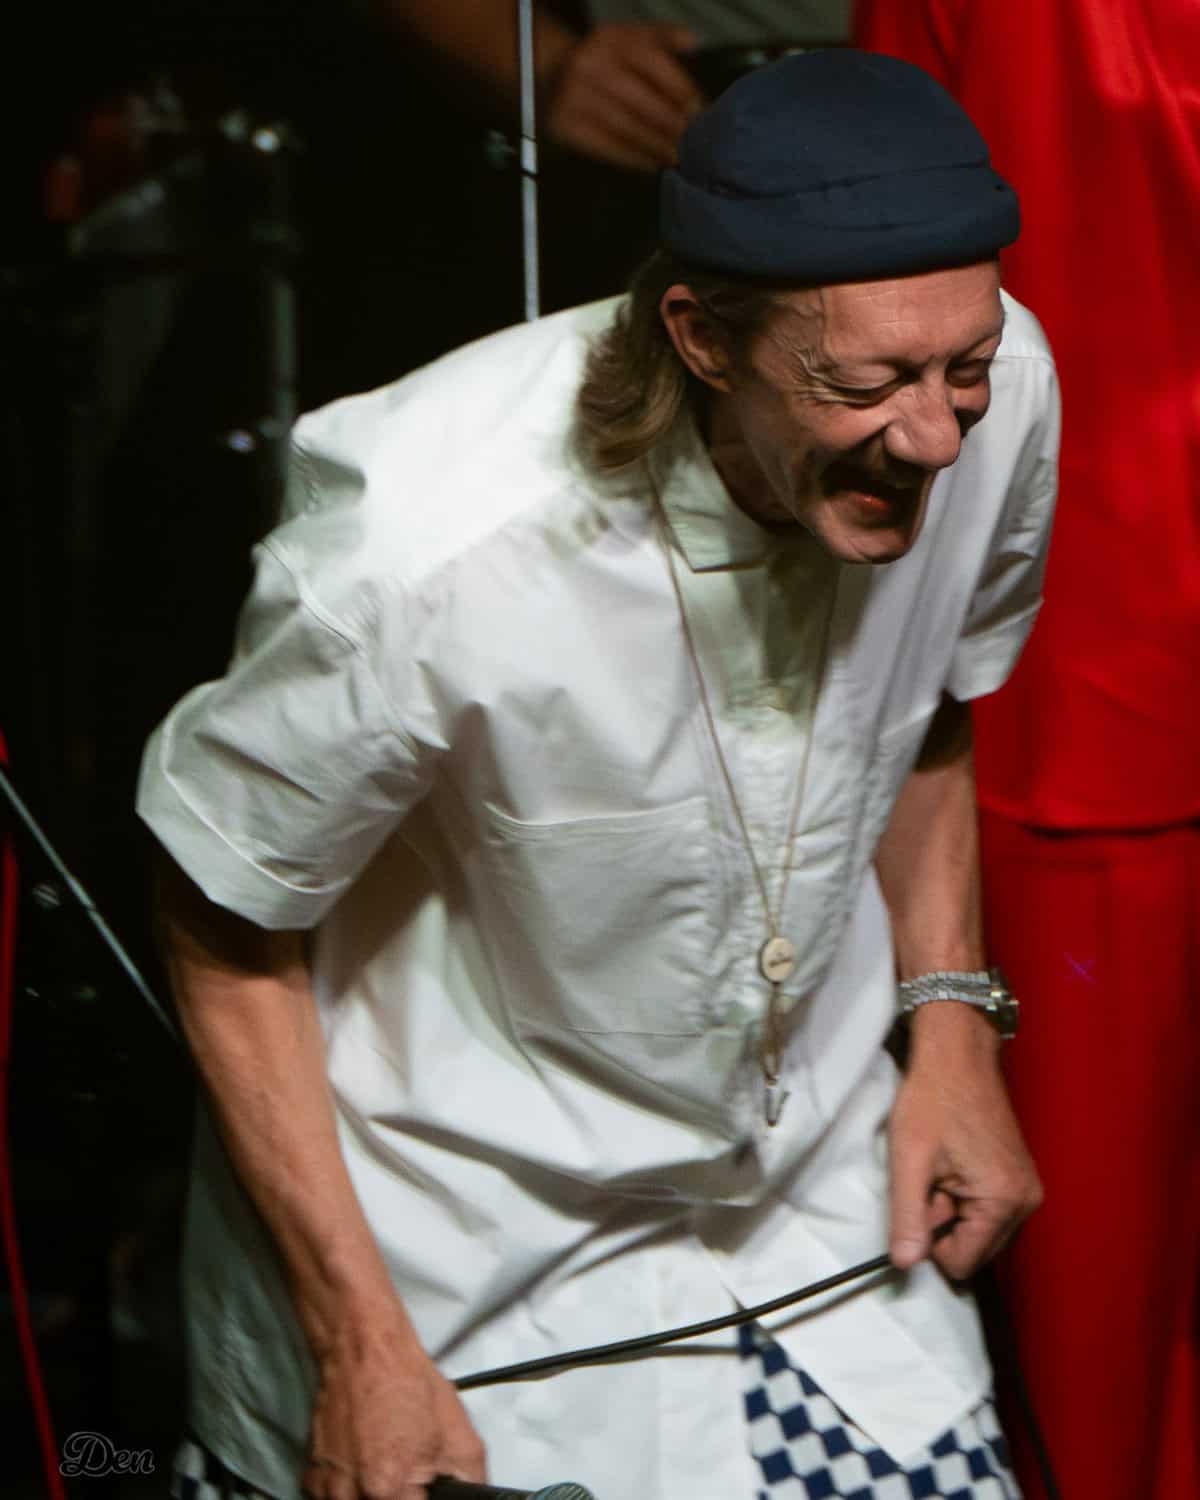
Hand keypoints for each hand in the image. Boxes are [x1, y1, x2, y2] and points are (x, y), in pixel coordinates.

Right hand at [302, 1299, 485, 1499]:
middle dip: (398, 1497)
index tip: (424, 1491)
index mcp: (389, 1490)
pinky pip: (332, 1498)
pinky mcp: (313, 1474)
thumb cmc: (412, 1385)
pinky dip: (349, 1490)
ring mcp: (327, 1486)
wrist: (365, 1348)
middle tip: (410, 1478)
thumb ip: (469, 1483)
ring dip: (372, 1496)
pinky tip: (365, 1466)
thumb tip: (469, 1499)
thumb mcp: (461, 1435)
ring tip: (388, 1468)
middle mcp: (352, 1495)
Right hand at [544, 24, 703, 171]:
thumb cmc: (602, 60)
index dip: (680, 89)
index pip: (652, 63)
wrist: (550, 74)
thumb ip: (661, 38)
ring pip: (625, 127)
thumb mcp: (627, 39)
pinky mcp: (565, 126)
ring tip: (676, 157)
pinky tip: (652, 164)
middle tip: (693, 142)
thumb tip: (694, 41)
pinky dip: (633, 158)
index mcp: (610, 39)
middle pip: (640, 99)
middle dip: (671, 123)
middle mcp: (590, 65)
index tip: (701, 111)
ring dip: (655, 145)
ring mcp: (574, 98)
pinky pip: (606, 146)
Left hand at [887, 1005, 1041, 1279]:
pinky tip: (952, 1162)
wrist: (957, 1053)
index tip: (920, 1198)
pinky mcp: (1018, 1176)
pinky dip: (963, 1196)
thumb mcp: (909, 1160)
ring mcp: (1026, 1189)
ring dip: (951, 1209)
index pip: (963, 1264)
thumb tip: (905, 1267)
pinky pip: (986, 1209)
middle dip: (944, 1224)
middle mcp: (1027, 1202)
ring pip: (978, 1230)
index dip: (930, 1241)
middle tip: (930, 1177)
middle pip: (974, 1249)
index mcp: (1004, 1202)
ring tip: (940, 1167)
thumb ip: (908, 1217)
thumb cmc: (930, 1100)